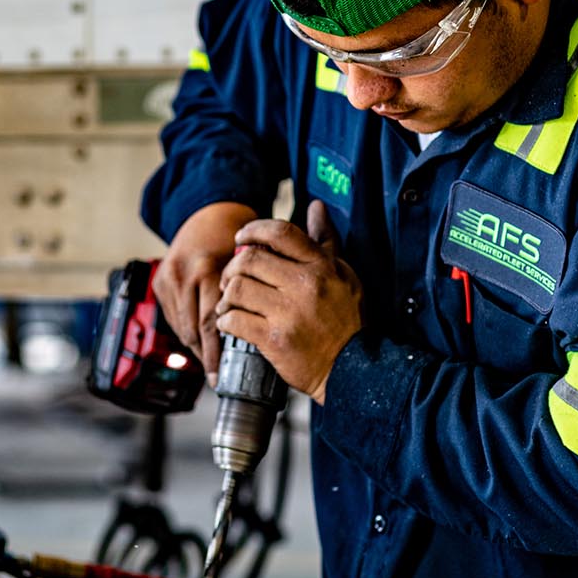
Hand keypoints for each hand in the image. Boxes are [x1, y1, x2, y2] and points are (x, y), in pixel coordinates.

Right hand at [155, 201, 256, 377]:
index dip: (215, 354)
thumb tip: (258, 335)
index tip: (220, 377)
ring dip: (195, 346)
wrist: (212, 213)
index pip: (209, 323)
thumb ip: (252, 294)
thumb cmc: (239, 239)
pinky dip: (187, 330)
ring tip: (211, 361)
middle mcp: (184, 274)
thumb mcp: (251, 264)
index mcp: (208, 269)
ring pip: (181, 327)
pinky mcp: (159, 282)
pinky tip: (199, 340)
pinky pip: (173, 317)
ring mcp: (168, 278)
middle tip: (216, 376)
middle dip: (205, 356)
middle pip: (192, 330)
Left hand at [216, 200, 362, 402]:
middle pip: (249, 259)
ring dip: (226, 295)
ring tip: (229, 303)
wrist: (351, 370)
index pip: (280, 233)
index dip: (254, 230)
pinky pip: (234, 320)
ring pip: (237, 289)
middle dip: (232, 266)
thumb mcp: (344, 275)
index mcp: (321, 266)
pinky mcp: (274, 340)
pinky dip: (225, 320)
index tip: (242, 237)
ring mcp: (289, 313)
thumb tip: (316, 207)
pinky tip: (230, 323)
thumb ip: (325, 241)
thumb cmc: (348, 321)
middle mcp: (305, 285)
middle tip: (231, 277)